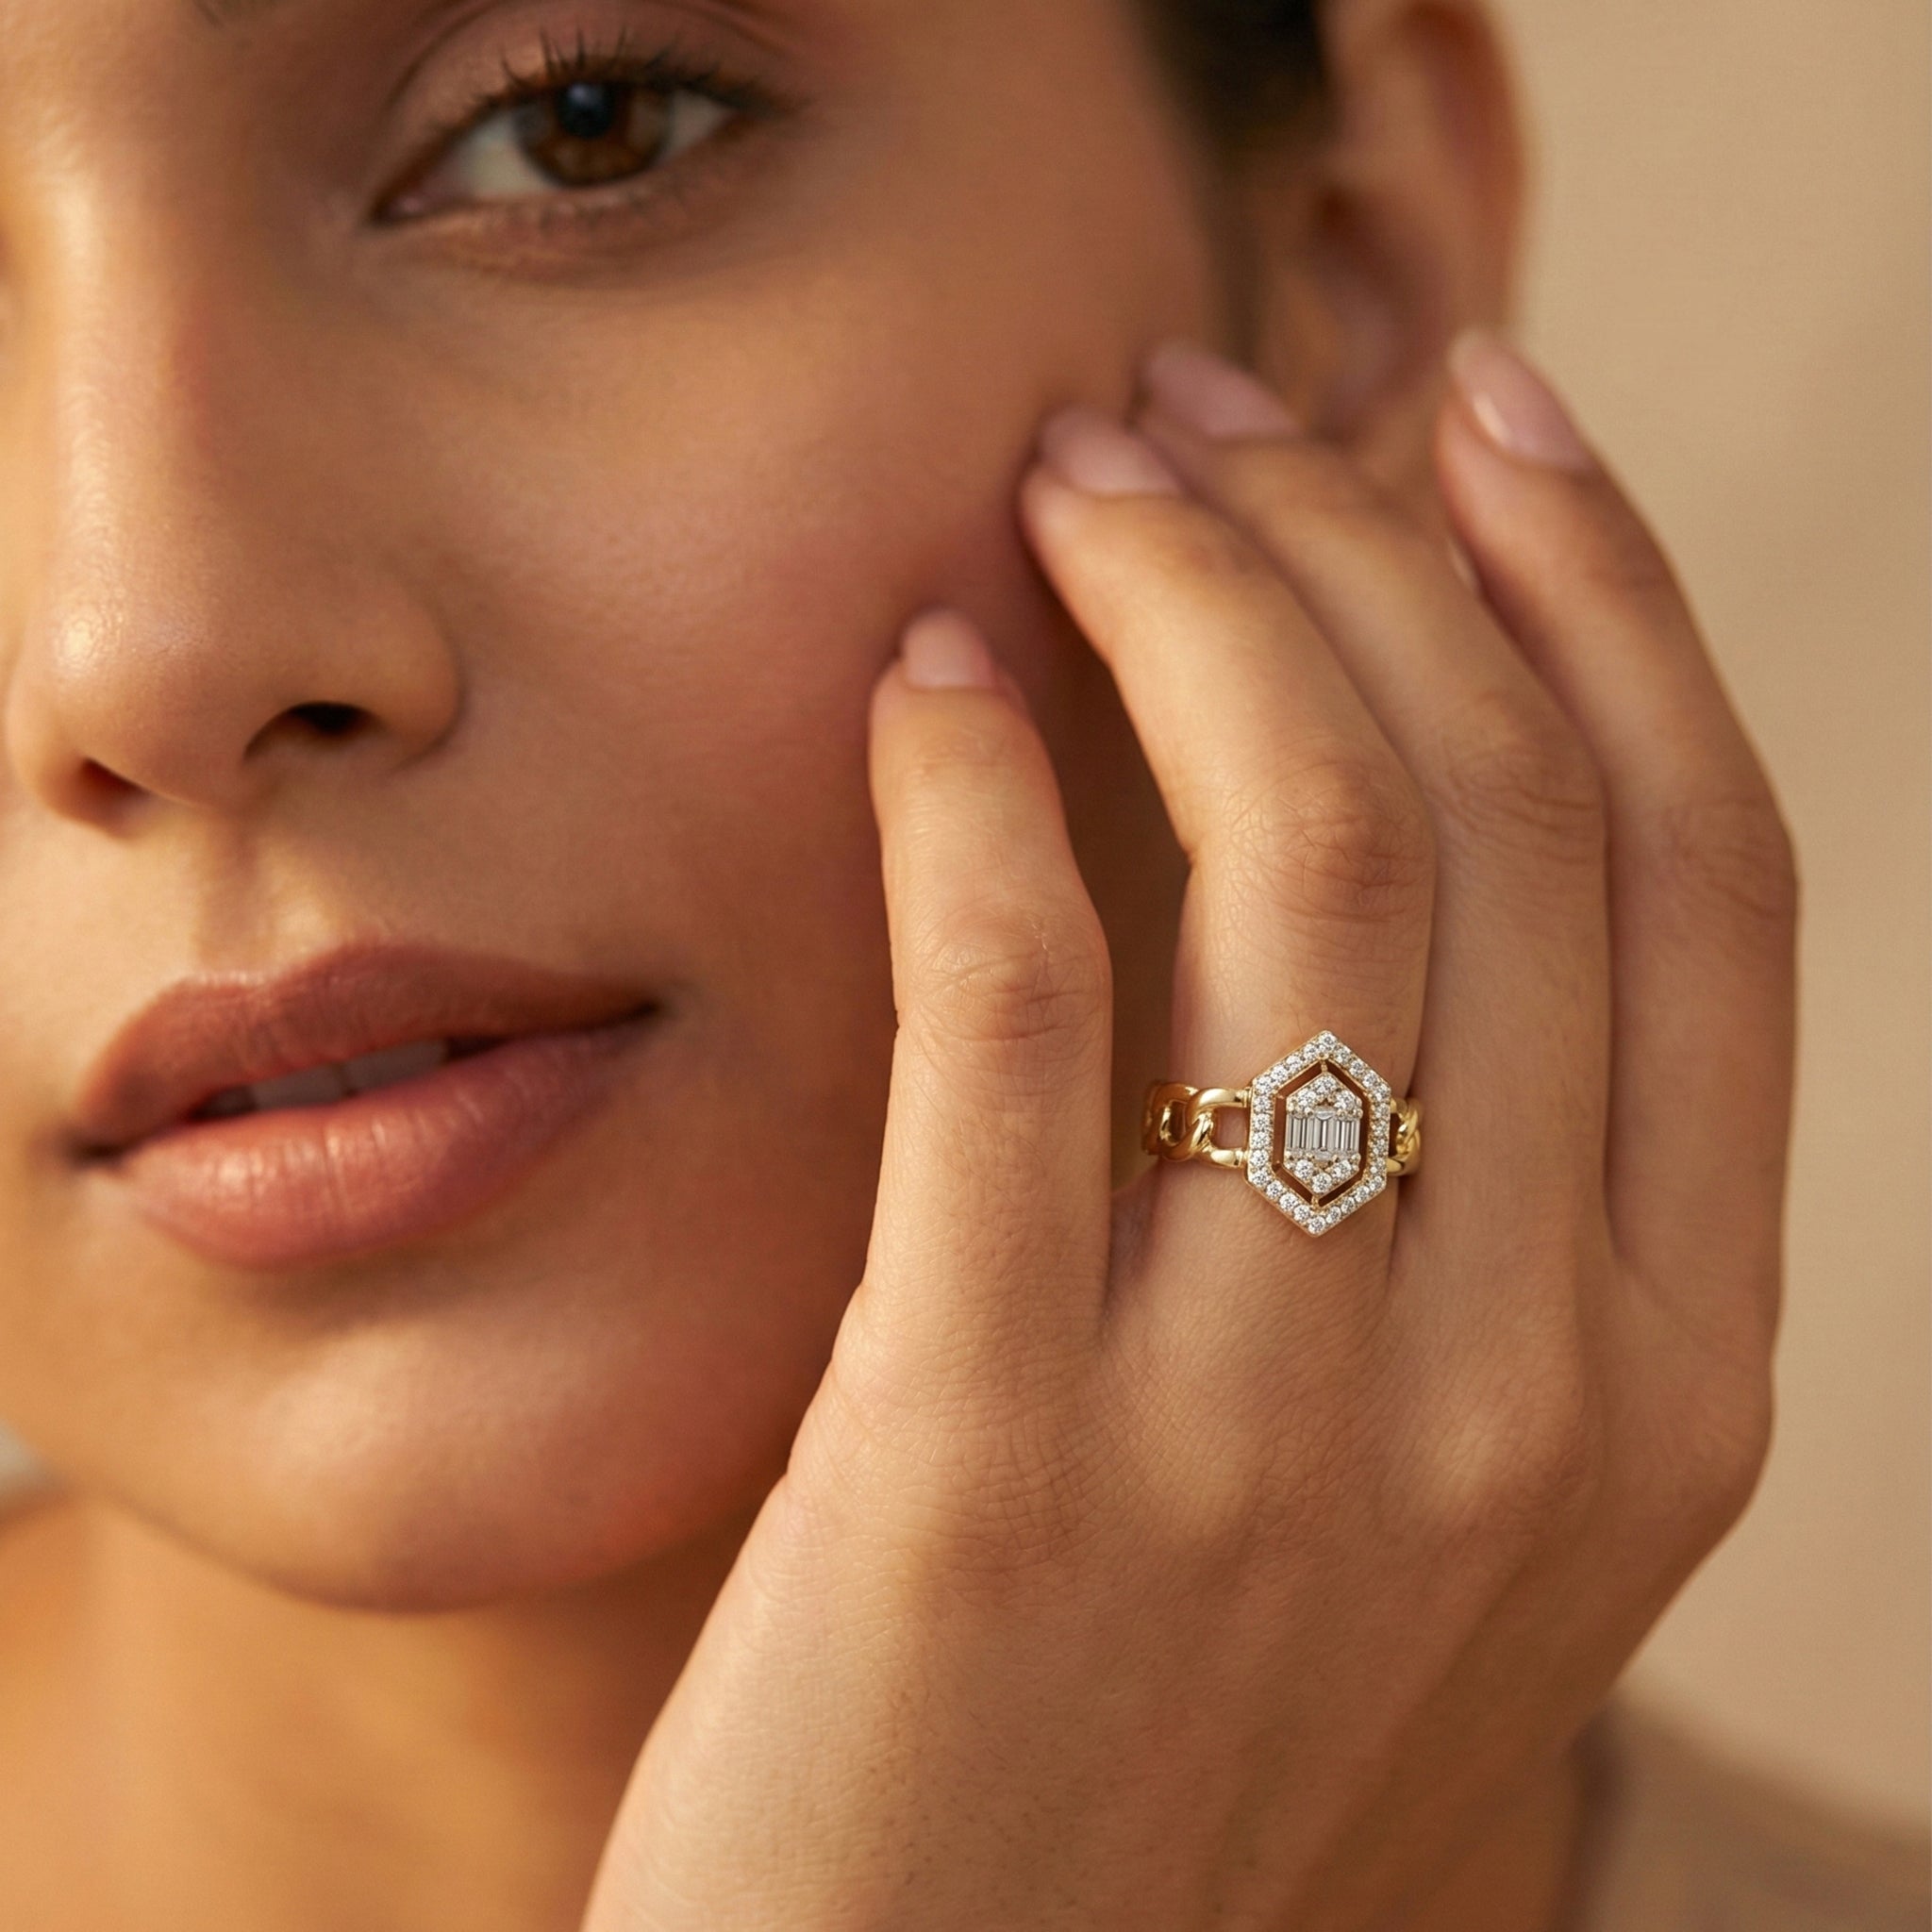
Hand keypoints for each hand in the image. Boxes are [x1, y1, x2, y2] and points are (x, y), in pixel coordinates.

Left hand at [581, 336, 1796, 1931]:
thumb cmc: (1168, 1746)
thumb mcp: (1414, 1490)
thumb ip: (1468, 1207)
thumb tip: (1407, 811)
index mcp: (1667, 1391)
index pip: (1702, 876)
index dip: (1595, 592)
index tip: (1463, 406)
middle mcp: (1523, 1403)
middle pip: (1503, 814)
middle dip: (1353, 539)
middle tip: (1195, 411)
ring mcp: (1268, 1442)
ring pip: (1314, 859)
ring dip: (1188, 596)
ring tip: (1070, 477)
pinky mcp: (989, 1464)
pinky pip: (1016, 1015)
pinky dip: (963, 787)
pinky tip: (916, 669)